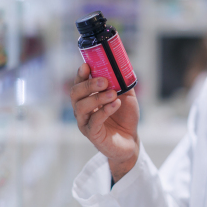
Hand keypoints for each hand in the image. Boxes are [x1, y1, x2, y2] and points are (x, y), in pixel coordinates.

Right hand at [71, 63, 139, 181]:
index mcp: (87, 97)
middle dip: (88, 85)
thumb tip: (121, 65)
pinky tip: (115, 104)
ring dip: (97, 98)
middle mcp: (82, 109)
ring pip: (82, 107)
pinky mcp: (92, 134)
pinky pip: (94, 121)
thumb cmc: (125, 117)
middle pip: (75, 94)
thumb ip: (122, 82)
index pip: (79, 83)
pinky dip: (105, 111)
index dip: (80, 74)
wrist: (131, 140)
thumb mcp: (126, 95)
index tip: (86, 65)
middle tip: (104, 81)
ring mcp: (85, 122)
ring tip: (113, 94)